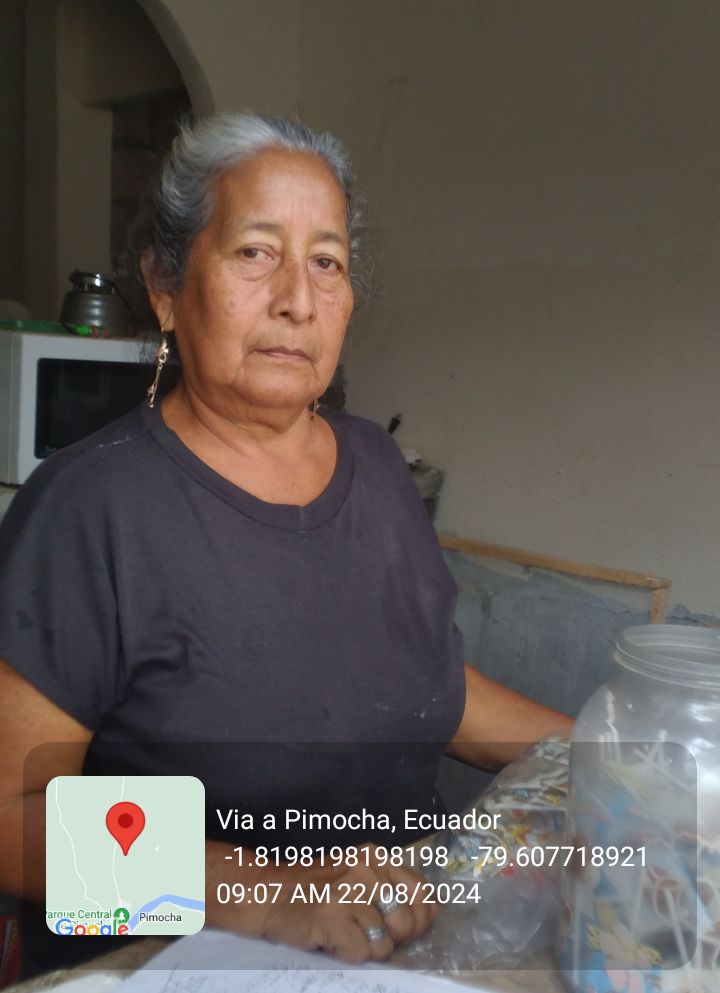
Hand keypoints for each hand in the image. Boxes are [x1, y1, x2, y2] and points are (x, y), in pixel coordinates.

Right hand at [261, 845, 436, 962]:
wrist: (269, 893)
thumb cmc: (315, 889)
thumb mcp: (357, 874)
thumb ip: (389, 887)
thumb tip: (428, 914)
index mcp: (376, 857)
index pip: (423, 893)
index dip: (419, 919)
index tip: (400, 927)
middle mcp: (366, 869)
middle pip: (407, 922)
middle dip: (391, 938)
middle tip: (364, 931)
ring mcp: (349, 892)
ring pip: (385, 943)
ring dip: (366, 947)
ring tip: (344, 931)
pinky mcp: (333, 916)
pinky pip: (362, 953)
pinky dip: (347, 953)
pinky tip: (331, 937)